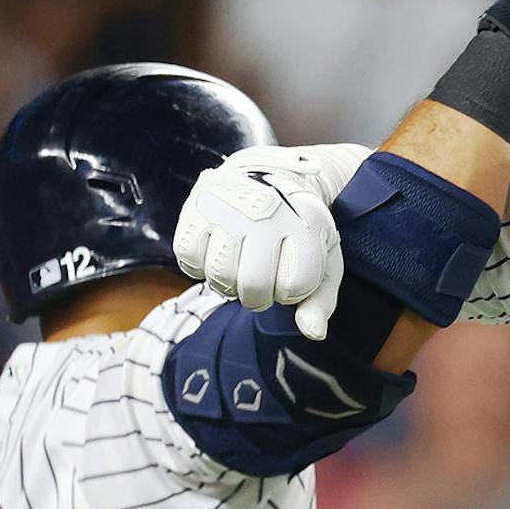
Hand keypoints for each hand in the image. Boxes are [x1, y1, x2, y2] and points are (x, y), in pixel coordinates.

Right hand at [173, 144, 369, 338]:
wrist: (268, 175)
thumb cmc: (296, 229)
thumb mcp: (322, 260)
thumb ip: (321, 300)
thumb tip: (313, 333)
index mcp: (306, 224)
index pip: (295, 287)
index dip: (291, 292)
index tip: (291, 273)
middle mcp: (266, 212)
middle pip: (253, 286)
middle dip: (258, 296)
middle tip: (262, 278)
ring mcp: (228, 207)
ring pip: (219, 276)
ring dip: (228, 283)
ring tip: (239, 264)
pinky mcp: (196, 206)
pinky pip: (187, 259)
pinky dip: (200, 266)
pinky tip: (216, 252)